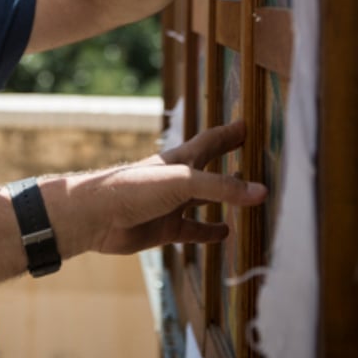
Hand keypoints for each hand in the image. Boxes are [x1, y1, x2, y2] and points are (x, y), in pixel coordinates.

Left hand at [48, 121, 264, 256]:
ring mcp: (171, 205)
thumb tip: (262, 192)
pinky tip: (226, 233)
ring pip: (205, 202)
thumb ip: (222, 187)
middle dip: (232, 164)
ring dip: (225, 201)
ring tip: (250, 200)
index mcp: (180, 160)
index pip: (212, 141)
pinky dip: (211, 232)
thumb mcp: (182, 182)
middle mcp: (178, 180)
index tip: (248, 124)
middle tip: (256, 159)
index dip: (230, 133)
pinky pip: (194, 231)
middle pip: (212, 170)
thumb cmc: (134, 188)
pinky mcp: (164, 229)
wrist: (95, 217)